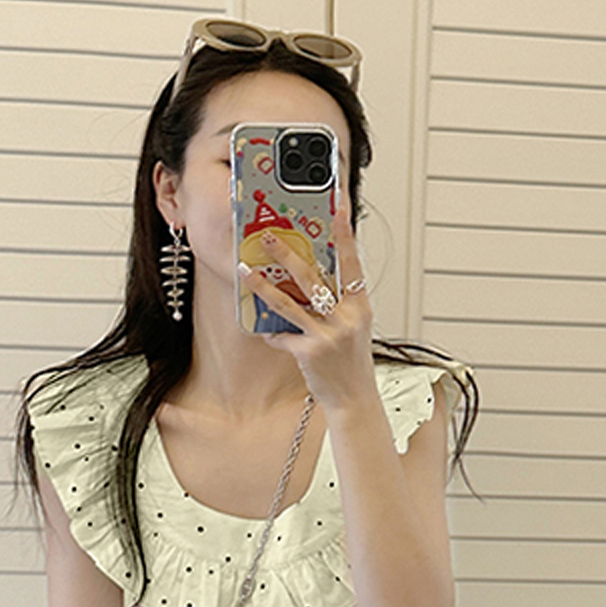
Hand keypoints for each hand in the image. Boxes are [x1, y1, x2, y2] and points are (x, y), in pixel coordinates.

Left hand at [240, 190, 375, 411]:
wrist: (354, 399)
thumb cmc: (352, 363)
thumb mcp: (354, 328)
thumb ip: (339, 302)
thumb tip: (313, 277)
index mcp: (360, 307)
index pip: (352, 263)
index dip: (344, 235)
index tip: (337, 207)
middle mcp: (346, 318)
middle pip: (312, 277)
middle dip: (287, 254)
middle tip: (269, 235)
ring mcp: (328, 335)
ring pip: (289, 302)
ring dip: (264, 284)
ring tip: (246, 269)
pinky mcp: (310, 352)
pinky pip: (283, 336)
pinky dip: (274, 334)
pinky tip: (268, 332)